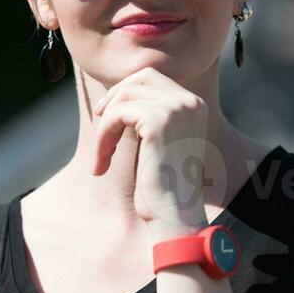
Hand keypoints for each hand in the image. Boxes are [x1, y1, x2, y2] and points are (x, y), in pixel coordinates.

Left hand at [92, 66, 208, 226]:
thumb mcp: (159, 143)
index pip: (154, 78)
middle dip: (115, 95)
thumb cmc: (162, 187)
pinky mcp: (158, 121)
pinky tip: (102, 163)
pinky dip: (103, 137)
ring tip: (103, 156)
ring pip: (124, 97)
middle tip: (99, 119)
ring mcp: (176, 109)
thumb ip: (148, 117)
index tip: (107, 114)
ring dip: (105, 125)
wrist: (174, 215)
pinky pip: (116, 115)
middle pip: (141, 77)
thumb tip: (118, 95)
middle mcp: (190, 102)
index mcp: (194, 106)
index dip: (126, 91)